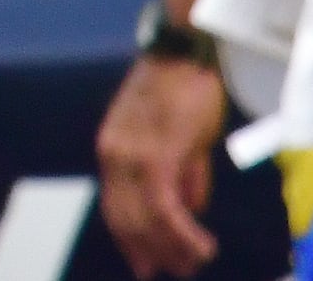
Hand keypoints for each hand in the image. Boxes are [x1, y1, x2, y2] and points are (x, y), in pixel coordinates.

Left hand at [93, 53, 226, 278]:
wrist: (185, 53)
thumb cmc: (184, 90)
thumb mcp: (180, 139)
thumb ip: (183, 174)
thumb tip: (191, 206)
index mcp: (112, 151)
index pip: (114, 208)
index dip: (130, 240)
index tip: (146, 264)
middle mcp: (113, 156)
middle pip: (126, 219)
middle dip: (151, 251)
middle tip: (179, 270)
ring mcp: (131, 156)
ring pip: (145, 219)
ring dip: (171, 248)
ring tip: (194, 263)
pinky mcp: (156, 155)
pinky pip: (165, 207)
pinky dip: (182, 232)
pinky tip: (201, 246)